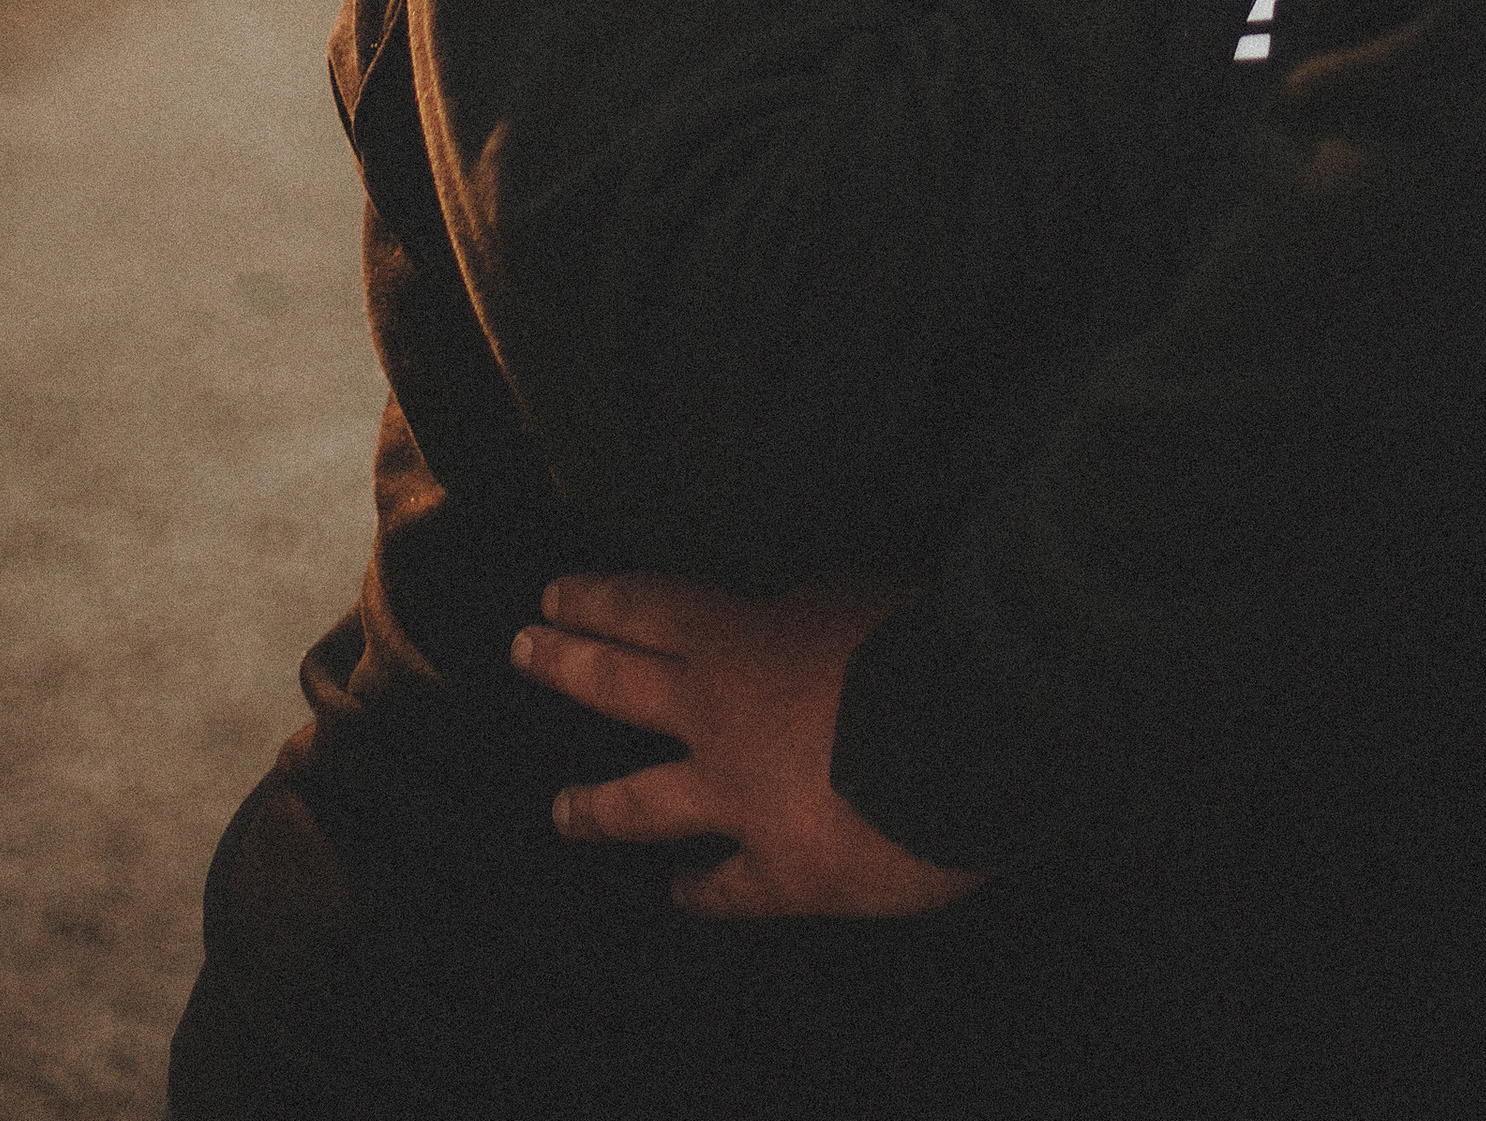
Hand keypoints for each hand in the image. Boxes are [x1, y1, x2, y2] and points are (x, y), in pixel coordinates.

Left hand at [513, 572, 986, 918]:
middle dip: (567, 665)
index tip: (551, 598)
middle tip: (523, 651)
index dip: (597, 602)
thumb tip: (791, 618)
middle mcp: (719, 716)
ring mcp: (738, 801)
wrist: (962, 739)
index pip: (648, 609)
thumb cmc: (923, 640)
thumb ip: (811, 609)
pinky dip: (701, 891)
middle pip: (621, 686)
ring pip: (644, 804)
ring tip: (560, 809)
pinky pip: (726, 887)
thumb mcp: (858, 590)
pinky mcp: (780, 872)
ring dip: (596, 806)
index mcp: (740, 637)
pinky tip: (682, 895)